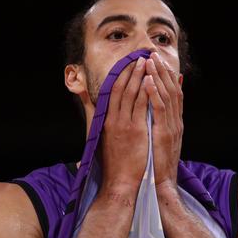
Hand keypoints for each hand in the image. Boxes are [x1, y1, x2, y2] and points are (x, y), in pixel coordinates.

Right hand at [99, 56, 149, 191]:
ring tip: (147, 62)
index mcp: (105, 120)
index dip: (120, 75)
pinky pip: (141, 106)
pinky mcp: (136, 131)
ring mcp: (124, 124)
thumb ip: (94, 117)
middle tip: (139, 56)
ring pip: (131, 93)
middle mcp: (113, 119)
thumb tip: (85, 102)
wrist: (119, 181)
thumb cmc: (113, 162)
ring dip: (139, 76)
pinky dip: (146, 91)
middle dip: (131, 70)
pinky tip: (151, 80)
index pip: (111, 91)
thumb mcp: (100, 137)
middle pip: (121, 88)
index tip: (128, 63)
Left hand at [144, 52, 183, 188]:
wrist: (161, 183)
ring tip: (150, 61)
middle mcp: (175, 121)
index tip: (157, 60)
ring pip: (167, 95)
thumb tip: (153, 112)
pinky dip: (155, 93)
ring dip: (158, 76)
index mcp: (174, 122)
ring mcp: (172, 127)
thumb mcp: (159, 141)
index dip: (166, 75)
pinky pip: (160, 109)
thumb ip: (158, 125)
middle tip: (153, 53)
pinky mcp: (164, 133)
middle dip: (162, 70)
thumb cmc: (156, 164)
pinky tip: (149, 81)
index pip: (172, 92)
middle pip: (171, 89)